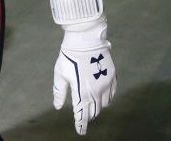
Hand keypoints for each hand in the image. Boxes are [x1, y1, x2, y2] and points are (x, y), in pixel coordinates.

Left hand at [52, 17, 116, 134]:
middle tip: (84, 117)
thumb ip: (60, 92)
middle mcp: (96, 92)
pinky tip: (101, 96)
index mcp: (82, 92)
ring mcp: (106, 84)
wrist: (85, 39)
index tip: (81, 131)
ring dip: (97, 107)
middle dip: (89, 116)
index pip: (82, 115)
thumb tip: (58, 106)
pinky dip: (107, 99)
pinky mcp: (113, 77)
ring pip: (104, 104)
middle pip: (95, 112)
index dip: (81, 125)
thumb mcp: (60, 74)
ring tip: (91, 105)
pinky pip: (112, 94)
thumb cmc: (69, 56)